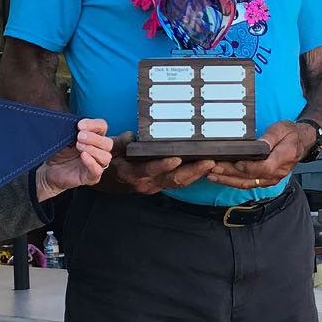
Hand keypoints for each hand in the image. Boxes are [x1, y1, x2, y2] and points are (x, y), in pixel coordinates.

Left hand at [36, 119, 113, 199]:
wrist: (49, 170)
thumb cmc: (59, 153)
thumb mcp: (62, 138)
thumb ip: (70, 130)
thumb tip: (73, 123)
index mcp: (94, 137)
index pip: (102, 127)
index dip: (93, 124)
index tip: (79, 125)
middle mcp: (98, 150)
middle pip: (108, 143)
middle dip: (94, 138)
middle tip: (79, 137)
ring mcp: (96, 164)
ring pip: (106, 156)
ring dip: (93, 149)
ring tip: (79, 147)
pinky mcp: (91, 177)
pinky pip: (98, 170)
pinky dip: (91, 162)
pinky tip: (83, 156)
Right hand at [99, 132, 215, 193]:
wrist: (107, 182)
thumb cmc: (109, 163)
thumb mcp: (109, 151)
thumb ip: (120, 143)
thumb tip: (132, 136)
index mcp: (132, 173)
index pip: (149, 170)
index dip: (163, 165)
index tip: (176, 158)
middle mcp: (146, 183)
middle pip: (172, 179)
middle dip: (192, 171)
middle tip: (209, 161)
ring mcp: (155, 186)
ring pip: (179, 182)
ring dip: (197, 174)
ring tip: (213, 163)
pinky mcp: (161, 186)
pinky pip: (179, 182)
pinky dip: (193, 176)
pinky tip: (206, 168)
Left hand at [204, 120, 312, 190]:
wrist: (300, 142)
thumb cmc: (291, 134)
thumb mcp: (281, 129)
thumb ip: (270, 138)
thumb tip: (261, 145)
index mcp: (283, 158)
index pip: (262, 167)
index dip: (246, 166)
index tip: (233, 161)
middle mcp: (277, 172)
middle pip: (250, 177)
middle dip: (229, 173)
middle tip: (213, 168)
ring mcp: (271, 179)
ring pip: (247, 183)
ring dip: (228, 180)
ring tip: (212, 175)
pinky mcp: (265, 180)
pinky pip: (248, 184)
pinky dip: (233, 181)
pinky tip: (221, 178)